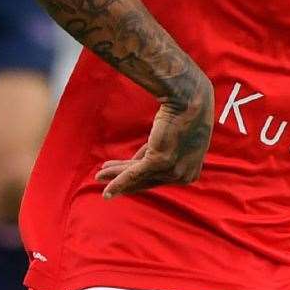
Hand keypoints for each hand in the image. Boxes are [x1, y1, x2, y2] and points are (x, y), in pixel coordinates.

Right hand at [95, 86, 215, 197]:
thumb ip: (156, 152)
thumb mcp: (170, 139)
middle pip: (146, 180)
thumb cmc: (184, 113)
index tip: (119, 173)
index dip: (136, 176)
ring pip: (138, 176)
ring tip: (98, 176)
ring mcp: (172, 170)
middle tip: (102, 177)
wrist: (190, 99)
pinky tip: (106, 190)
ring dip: (115, 175)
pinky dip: (118, 182)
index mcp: (190, 172)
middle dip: (122, 179)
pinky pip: (134, 174)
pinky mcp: (159, 162)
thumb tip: (137, 161)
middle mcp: (183, 175)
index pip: (158, 178)